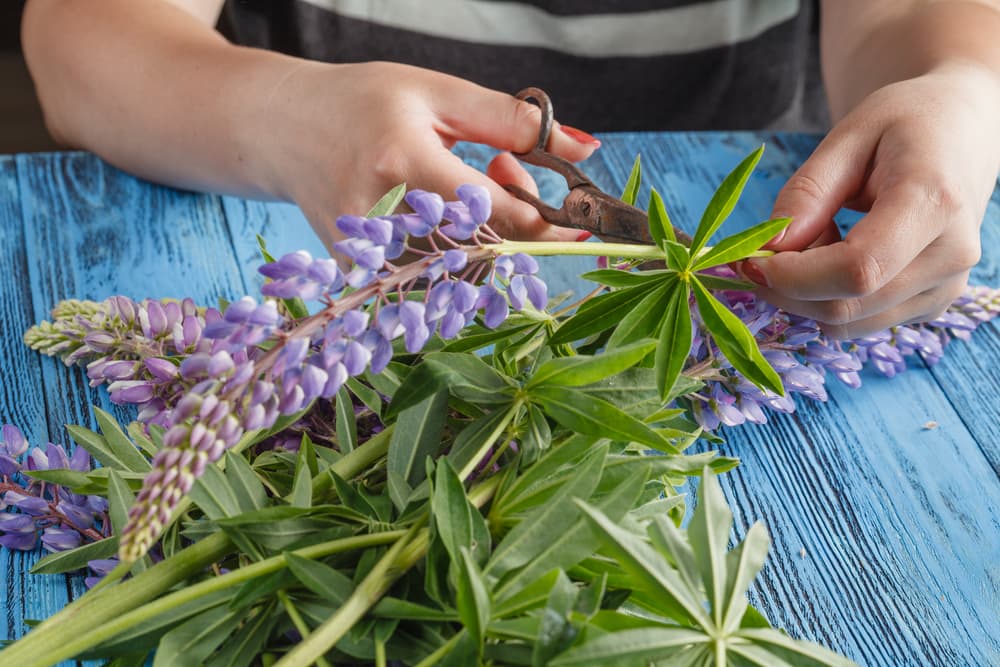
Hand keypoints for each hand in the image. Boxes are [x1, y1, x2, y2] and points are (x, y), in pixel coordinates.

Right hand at [262, 61, 599, 251]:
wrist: (284, 131)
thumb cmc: (363, 103)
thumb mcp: (438, 94)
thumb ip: (513, 120)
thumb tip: (586, 148)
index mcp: (403, 162)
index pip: (496, 213)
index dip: (548, 221)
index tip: (582, 220)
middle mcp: (381, 217)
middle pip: (484, 249)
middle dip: (516, 218)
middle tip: (506, 167)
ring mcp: (366, 255)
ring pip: (461, 273)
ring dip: (486, 239)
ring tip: (462, 185)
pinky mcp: (359, 275)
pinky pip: (432, 282)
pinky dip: (456, 254)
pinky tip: (441, 215)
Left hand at [744, 62, 999, 338]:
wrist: (966, 130)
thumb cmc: (908, 124)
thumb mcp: (850, 136)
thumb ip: (807, 193)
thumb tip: (772, 248)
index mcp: (933, 202)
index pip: (858, 269)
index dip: (794, 277)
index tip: (751, 260)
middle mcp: (951, 255)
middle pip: (847, 305)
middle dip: (787, 288)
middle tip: (762, 251)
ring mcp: (947, 287)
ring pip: (847, 323)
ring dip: (807, 294)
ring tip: (817, 238)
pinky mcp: (934, 304)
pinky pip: (859, 322)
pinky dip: (829, 298)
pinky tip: (837, 255)